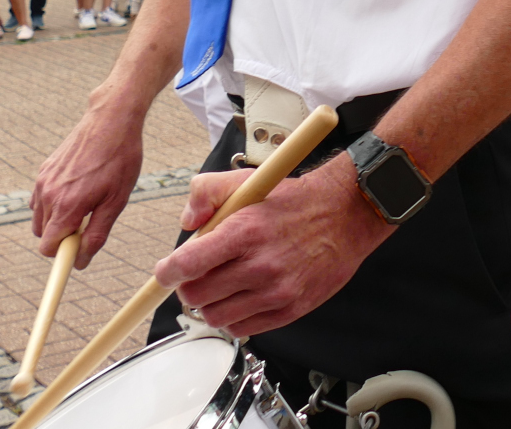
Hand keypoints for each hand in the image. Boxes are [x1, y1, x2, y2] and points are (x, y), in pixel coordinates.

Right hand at [30, 108, 145, 268]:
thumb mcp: (116, 201)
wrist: (111, 120)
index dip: (61, 257)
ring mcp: (43, 181)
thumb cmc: (120, 159)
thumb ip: (97, 234)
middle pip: (43, 236)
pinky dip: (52, 205)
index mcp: (67, 205)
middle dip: (63, 237)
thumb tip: (81, 260)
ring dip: (57, 221)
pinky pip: (39, 201)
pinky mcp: (43, 171)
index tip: (74, 257)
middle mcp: (48, 194)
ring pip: (40, 219)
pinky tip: (76, 191)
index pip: (48, 248)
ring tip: (86, 204)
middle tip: (90, 221)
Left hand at [156, 159, 393, 335]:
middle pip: (196, 295)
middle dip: (189, 285)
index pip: (188, 264)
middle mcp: (260, 265)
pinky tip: (241, 296)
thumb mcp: (246, 181)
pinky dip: (234, 316)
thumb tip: (187, 222)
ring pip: (216, 316)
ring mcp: (276, 291)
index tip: (166, 271)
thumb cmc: (295, 201)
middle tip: (196, 274)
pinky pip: (243, 328)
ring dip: (210, 303)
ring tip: (220, 285)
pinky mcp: (289, 310)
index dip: (168, 271)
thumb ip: (205, 192)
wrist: (345, 216)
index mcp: (245, 231)